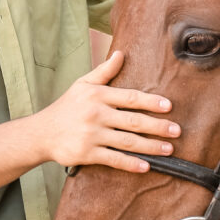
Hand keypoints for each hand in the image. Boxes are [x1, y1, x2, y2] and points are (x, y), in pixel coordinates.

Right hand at [33, 51, 179, 172]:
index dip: (151, 102)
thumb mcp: (82, 84)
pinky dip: (131, 164)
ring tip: (168, 149)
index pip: (130, 98)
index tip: (169, 107)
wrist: (42, 133)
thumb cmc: (66, 107)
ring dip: (151, 147)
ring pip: (128, 142)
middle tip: (177, 131)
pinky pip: (114, 159)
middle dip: (158, 127)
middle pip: (133, 121)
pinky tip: (146, 166)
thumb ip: (104, 71)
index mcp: (97, 95)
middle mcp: (96, 114)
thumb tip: (121, 54)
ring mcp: (91, 135)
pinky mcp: (87, 153)